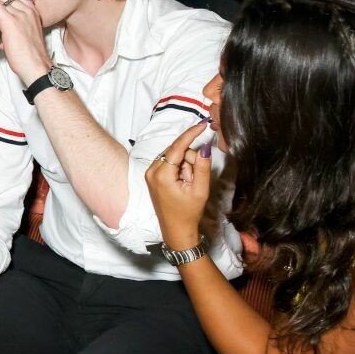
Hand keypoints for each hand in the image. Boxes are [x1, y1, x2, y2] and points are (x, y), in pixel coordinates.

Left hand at [145, 122, 211, 250]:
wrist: (175, 229)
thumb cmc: (188, 212)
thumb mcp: (200, 189)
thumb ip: (203, 167)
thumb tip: (204, 146)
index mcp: (161, 174)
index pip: (177, 147)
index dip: (191, 134)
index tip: (202, 124)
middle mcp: (151, 170)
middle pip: (176, 150)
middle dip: (190, 159)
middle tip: (195, 178)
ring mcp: (150, 173)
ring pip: (173, 156)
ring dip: (185, 165)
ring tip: (188, 183)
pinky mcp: (152, 175)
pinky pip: (169, 162)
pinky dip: (180, 168)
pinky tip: (183, 182)